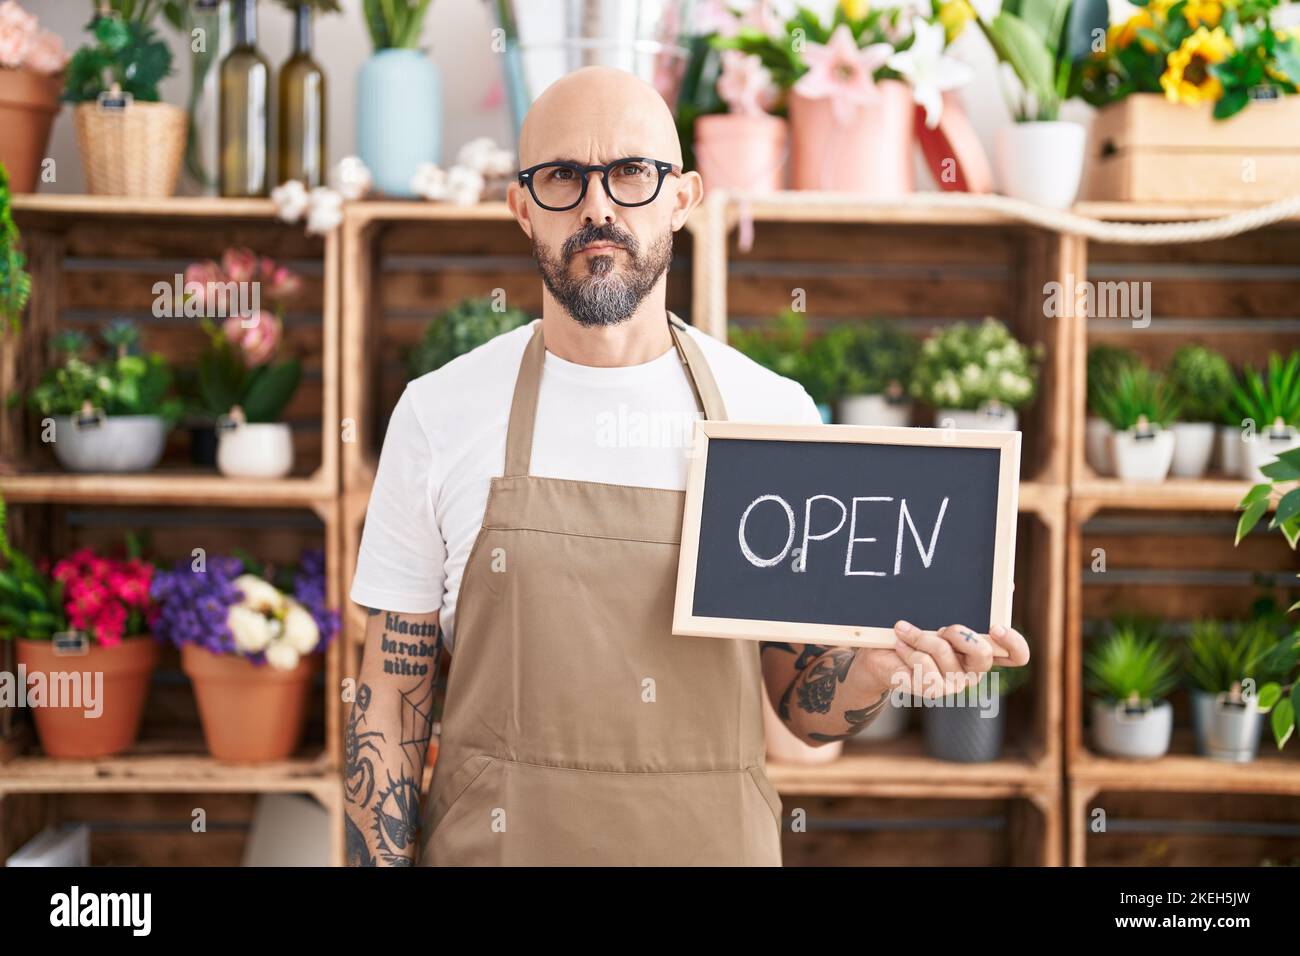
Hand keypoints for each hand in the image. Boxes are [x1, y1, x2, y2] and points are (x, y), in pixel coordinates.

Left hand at [855, 620, 1030, 702]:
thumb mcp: (942, 613)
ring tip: (903, 629)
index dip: (1013, 643)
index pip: (1017, 655)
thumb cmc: (918, 630)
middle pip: (983, 655)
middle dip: (959, 634)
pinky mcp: (932, 691)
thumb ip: (975, 603)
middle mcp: (973, 671)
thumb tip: (1009, 585)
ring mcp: (954, 684)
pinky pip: (922, 663)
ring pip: (944, 652)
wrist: (881, 654)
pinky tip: (899, 645)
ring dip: (919, 636)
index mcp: (982, 651)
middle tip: (940, 627)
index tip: (995, 627)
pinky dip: (907, 648)